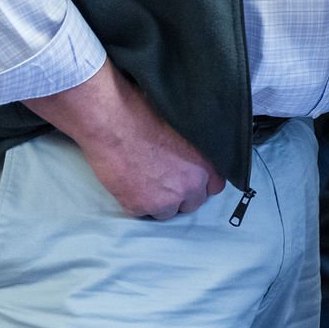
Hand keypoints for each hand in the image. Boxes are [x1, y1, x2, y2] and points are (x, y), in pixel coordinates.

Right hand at [24, 62, 224, 219]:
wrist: (113, 122)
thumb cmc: (146, 113)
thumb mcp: (185, 128)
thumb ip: (195, 149)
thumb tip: (194, 157)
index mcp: (206, 162)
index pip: (215, 186)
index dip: (200, 183)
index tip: (189, 178)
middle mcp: (192, 184)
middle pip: (193, 202)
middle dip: (181, 194)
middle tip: (163, 180)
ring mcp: (167, 199)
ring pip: (169, 212)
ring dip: (160, 202)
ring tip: (144, 181)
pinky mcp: (141, 206)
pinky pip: (143, 214)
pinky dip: (137, 203)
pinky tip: (129, 184)